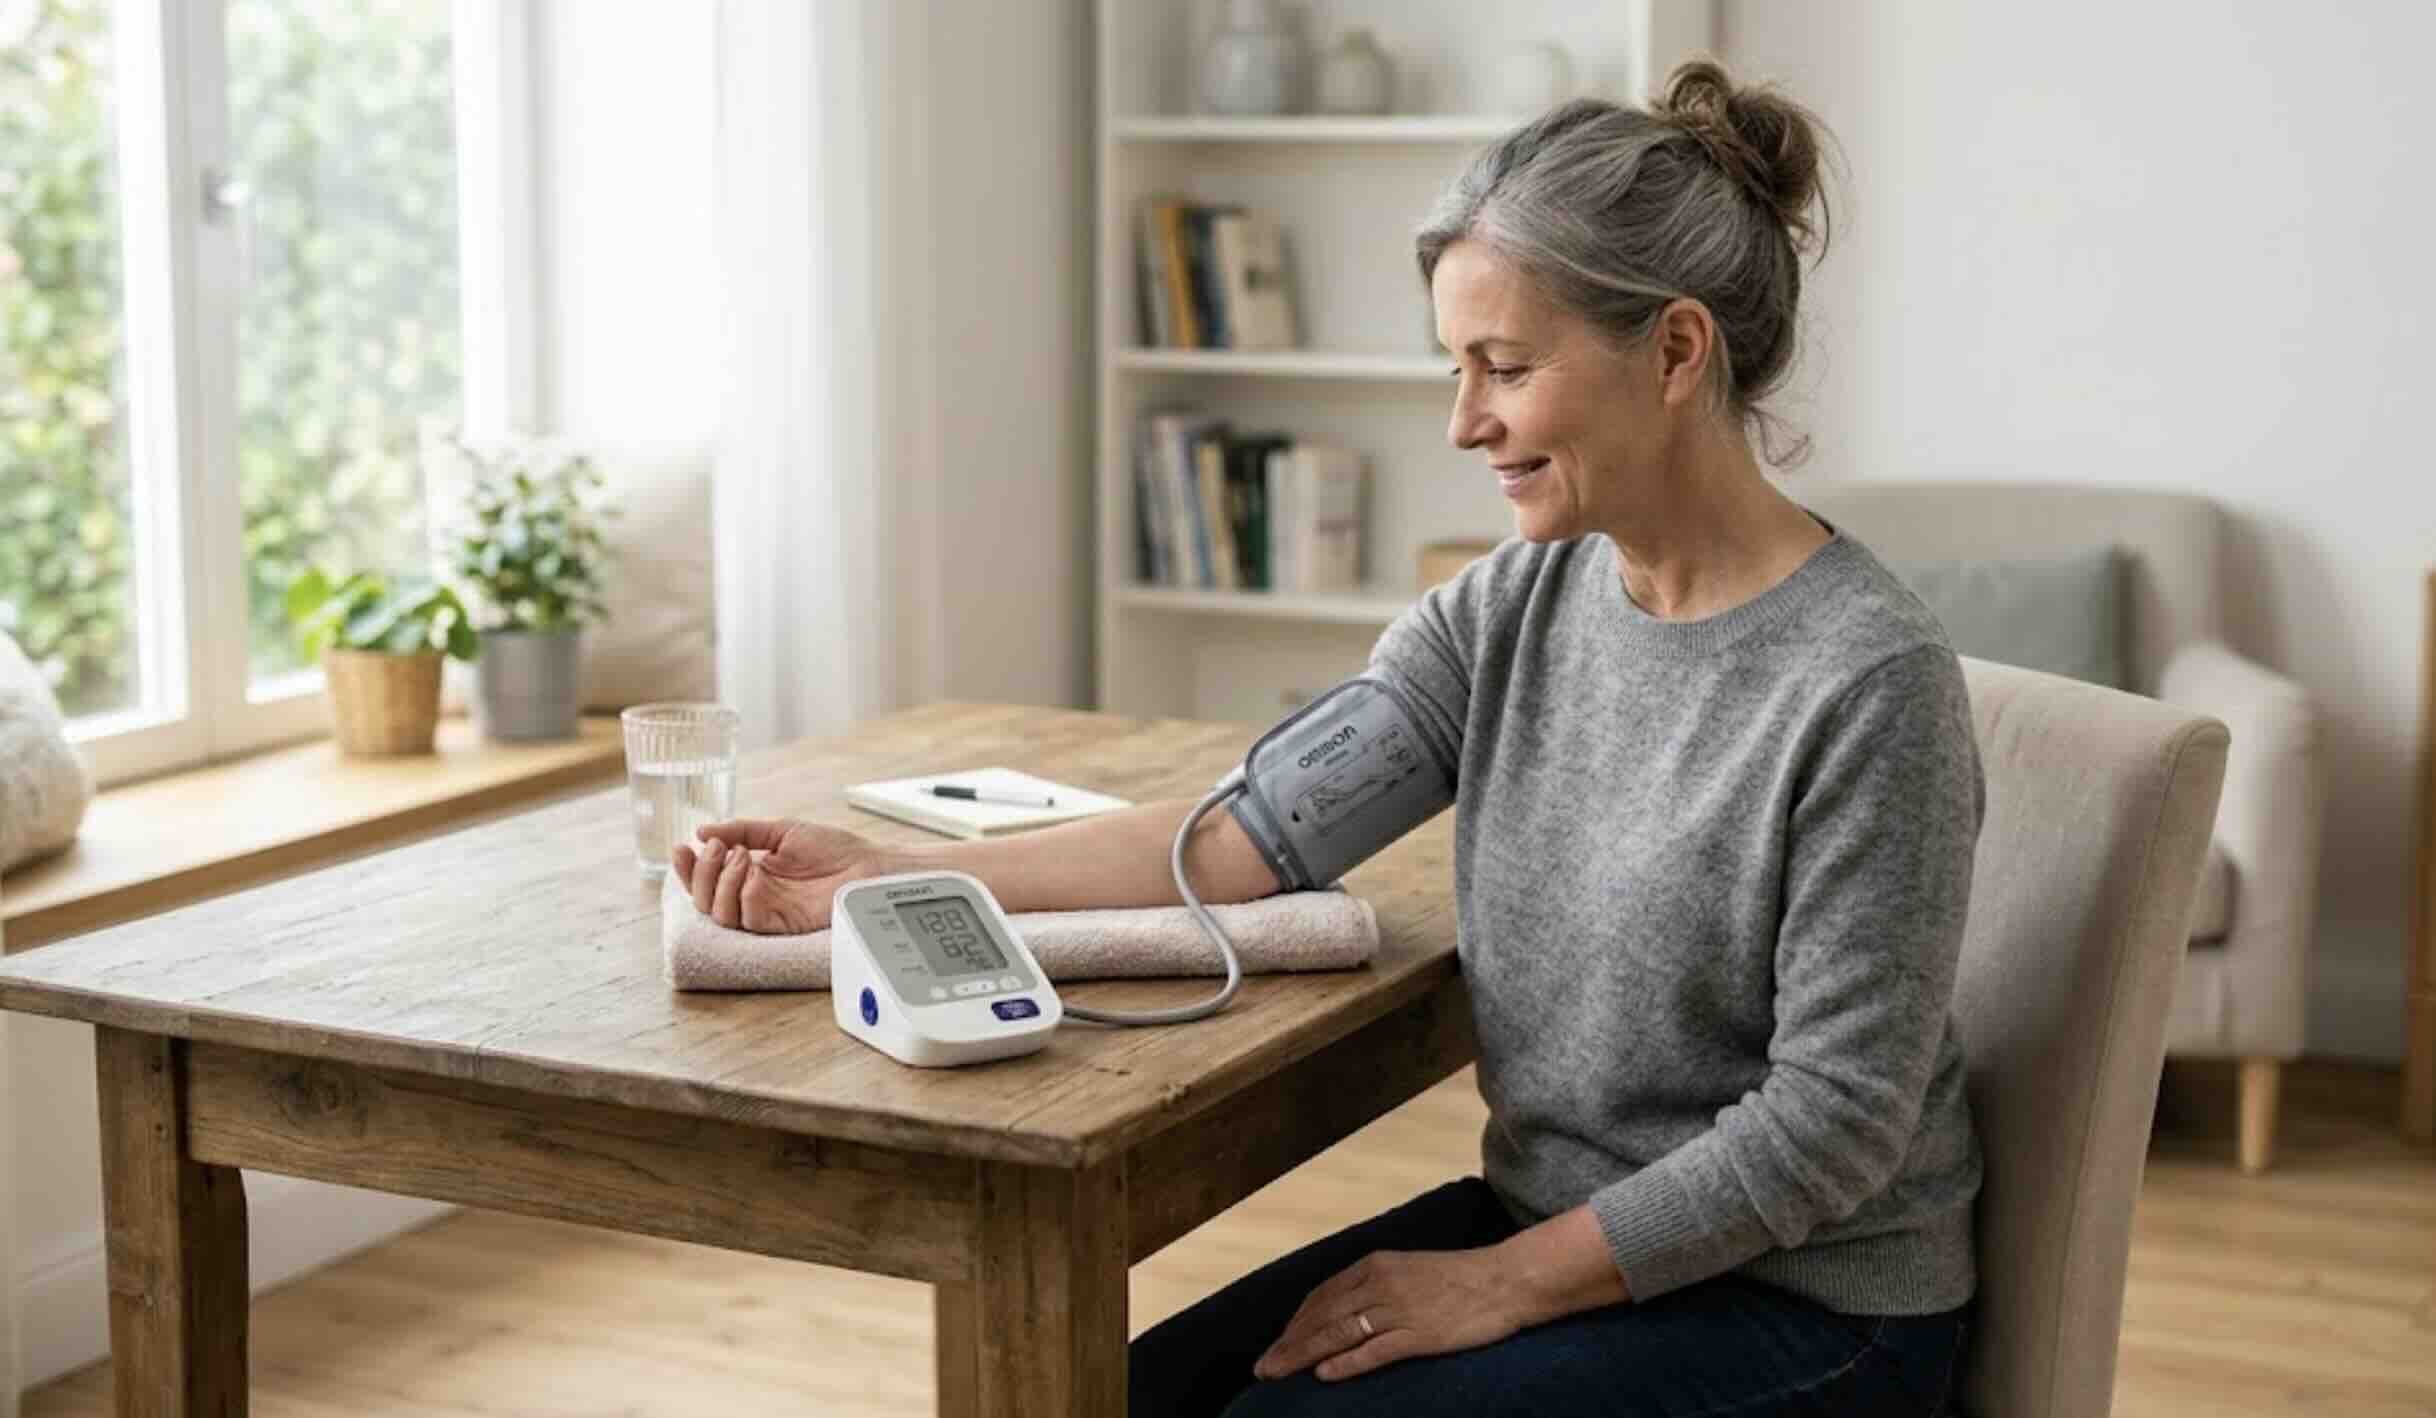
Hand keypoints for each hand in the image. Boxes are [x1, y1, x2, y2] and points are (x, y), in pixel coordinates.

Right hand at [671, 818, 889, 932]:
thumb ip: (742, 830)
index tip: (682, 846)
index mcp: (749, 873)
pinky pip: (749, 919)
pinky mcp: (782, 925)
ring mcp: (766, 911)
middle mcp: (753, 895)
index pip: (706, 878)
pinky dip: (744, 895)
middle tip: (718, 849)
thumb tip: (702, 831)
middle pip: (704, 900)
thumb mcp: (781, 830)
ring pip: (720, 913)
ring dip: (721, 882)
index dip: (688, 867)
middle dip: (700, 874)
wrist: (867, 864)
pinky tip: (756, 876)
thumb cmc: (833, 848)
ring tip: (740, 856)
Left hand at [1252, 1247, 1527, 1384]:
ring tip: (1278, 1374)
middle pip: (1321, 1317)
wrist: (1504, 1280)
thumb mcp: (1409, 1271)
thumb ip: (1376, 1287)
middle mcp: (1380, 1285)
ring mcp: (1398, 1310)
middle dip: (1288, 1343)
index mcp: (1376, 1266)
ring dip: (1302, 1355)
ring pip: (1338, 1334)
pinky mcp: (1419, 1334)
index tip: (1279, 1342)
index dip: (1296, 1322)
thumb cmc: (1459, 1277)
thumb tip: (1345, 1309)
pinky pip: (1374, 1350)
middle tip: (1263, 1367)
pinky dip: (1346, 1362)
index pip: (1322, 1296)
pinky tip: (1324, 1375)